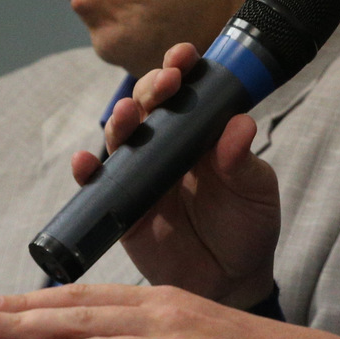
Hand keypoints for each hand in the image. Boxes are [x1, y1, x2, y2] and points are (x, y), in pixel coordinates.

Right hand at [79, 42, 280, 308]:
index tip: (184, 56)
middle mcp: (166, 147)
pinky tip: (85, 162)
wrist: (231, 282)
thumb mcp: (255, 192)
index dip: (180, 68)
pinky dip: (86, 172)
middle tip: (163, 83)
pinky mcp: (122, 209)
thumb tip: (241, 125)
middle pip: (148, 106)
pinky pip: (98, 186)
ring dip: (119, 122)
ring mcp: (141, 176)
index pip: (186, 91)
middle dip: (150, 88)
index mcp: (200, 133)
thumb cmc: (247, 227)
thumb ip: (242, 161)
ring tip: (125, 115)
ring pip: (121, 138)